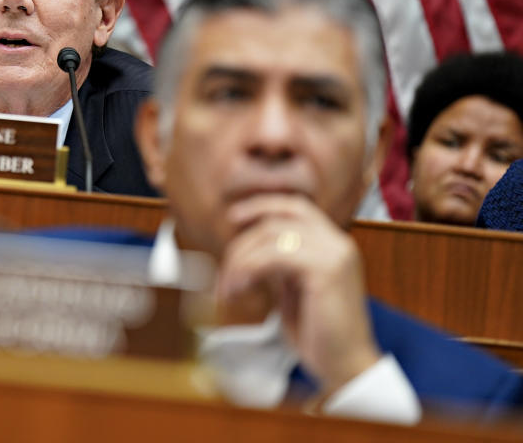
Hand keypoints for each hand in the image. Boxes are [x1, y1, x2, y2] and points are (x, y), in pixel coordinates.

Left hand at [217, 194, 380, 393]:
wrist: (345, 365)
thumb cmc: (319, 334)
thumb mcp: (293, 288)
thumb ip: (279, 264)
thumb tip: (249, 248)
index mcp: (333, 244)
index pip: (295, 207)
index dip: (262, 205)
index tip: (233, 217)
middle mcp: (338, 243)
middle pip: (277, 219)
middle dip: (243, 241)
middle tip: (225, 270)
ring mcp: (335, 254)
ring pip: (271, 235)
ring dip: (241, 260)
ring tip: (229, 288)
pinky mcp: (326, 270)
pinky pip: (274, 256)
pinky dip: (248, 270)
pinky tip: (239, 289)